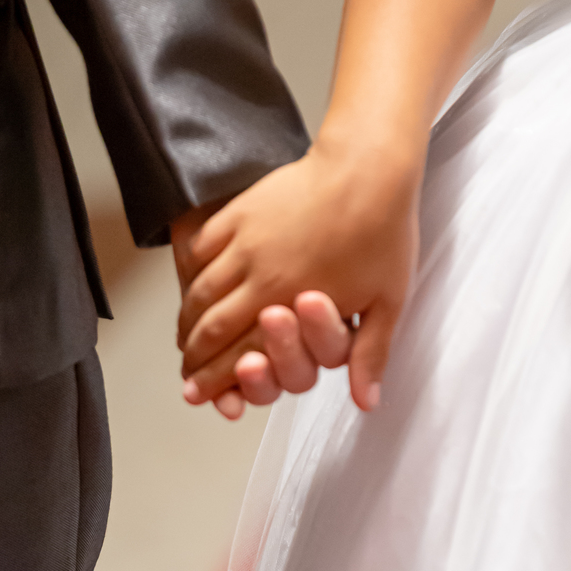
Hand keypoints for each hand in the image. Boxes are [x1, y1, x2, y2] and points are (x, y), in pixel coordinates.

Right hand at [177, 135, 419, 411]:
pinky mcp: (240, 211)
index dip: (215, 380)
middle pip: (211, 325)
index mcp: (290, 303)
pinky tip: (191, 284)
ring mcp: (245, 241)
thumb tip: (367, 402)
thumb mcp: (387, 302)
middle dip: (194, 356)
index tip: (197, 394)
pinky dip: (191, 272)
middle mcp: (259, 275)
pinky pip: (202, 247)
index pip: (240, 353)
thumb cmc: (383, 232)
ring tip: (184, 336)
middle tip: (186, 373)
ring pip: (201, 289)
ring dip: (188, 319)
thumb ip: (370, 355)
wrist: (367, 168)